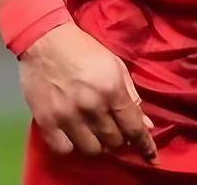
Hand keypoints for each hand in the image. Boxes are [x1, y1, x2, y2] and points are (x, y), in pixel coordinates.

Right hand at [19, 23, 158, 162]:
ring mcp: (68, 115)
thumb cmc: (84, 50)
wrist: (45, 40)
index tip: (151, 156)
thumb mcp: (115, 65)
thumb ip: (131, 95)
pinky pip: (65, 149)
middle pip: (114, 141)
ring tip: (95, 132)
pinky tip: (74, 134)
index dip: (145, 144)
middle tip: (114, 129)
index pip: (133, 127)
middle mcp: (92, 105)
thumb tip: (146, 124)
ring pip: (92, 149)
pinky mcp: (47, 121)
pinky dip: (72, 146)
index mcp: (111, 89)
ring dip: (98, 144)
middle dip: (119, 138)